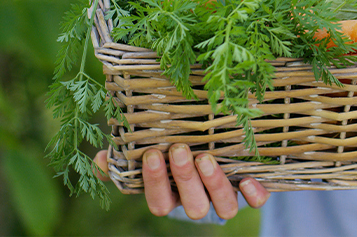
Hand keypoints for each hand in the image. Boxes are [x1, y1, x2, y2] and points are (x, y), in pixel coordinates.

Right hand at [93, 146, 268, 218]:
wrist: (222, 152)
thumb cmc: (176, 153)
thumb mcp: (149, 155)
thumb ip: (123, 161)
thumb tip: (100, 159)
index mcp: (173, 197)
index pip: (159, 202)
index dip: (155, 183)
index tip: (152, 155)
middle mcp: (199, 201)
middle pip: (191, 205)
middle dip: (184, 178)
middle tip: (181, 150)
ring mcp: (225, 198)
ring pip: (222, 207)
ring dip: (213, 184)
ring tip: (207, 158)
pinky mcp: (250, 192)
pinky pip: (255, 202)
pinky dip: (254, 194)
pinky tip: (247, 179)